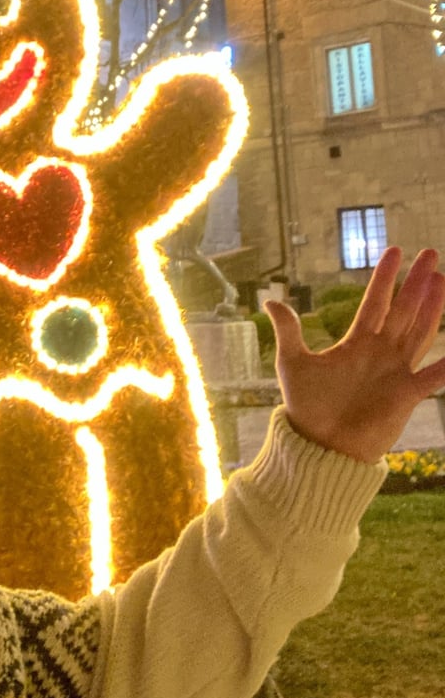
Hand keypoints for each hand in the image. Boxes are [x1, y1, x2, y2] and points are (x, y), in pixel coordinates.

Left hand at [265, 248, 444, 463]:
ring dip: (432, 308)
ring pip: (419, 332)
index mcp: (356, 343)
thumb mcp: (292, 363)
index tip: (394, 250)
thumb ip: (289, 331)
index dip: (385, 278)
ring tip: (441, 280)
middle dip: (416, 282)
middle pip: (403, 310)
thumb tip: (270, 300)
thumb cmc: (307, 406)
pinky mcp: (405, 396)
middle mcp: (380, 352)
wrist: (320, 446)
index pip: (375, 302)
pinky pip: (432, 376)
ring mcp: (395, 372)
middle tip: (431, 254)